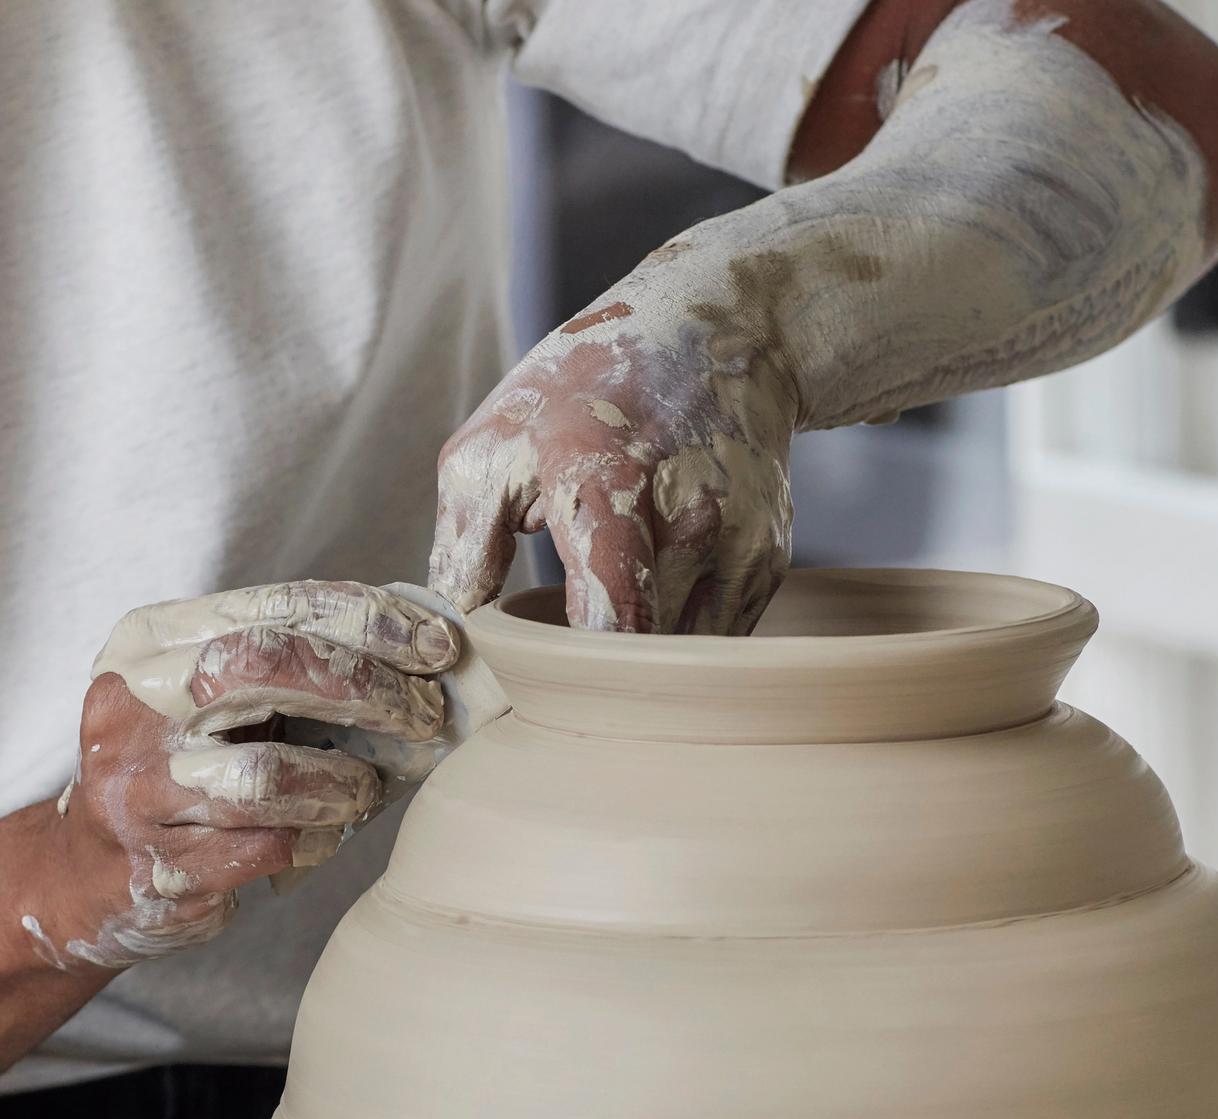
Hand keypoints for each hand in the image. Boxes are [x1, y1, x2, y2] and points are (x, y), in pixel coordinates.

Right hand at [35, 580, 460, 970]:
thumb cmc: (178, 771)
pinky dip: (314, 839)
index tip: (435, 644)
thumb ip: (284, 665)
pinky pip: (265, 847)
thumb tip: (415, 652)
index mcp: (150, 643)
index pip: (275, 608)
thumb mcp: (208, 696)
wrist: (87, 871)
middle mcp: (133, 707)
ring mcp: (140, 790)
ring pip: (266, 776)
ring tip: (364, 790)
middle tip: (422, 714)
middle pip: (266, 669)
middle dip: (365, 687)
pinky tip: (321, 834)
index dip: (368, 621)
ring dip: (341, 783)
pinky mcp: (160, 864)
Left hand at [431, 228, 798, 638]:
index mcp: (607, 483)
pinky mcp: (767, 561)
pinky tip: (654, 579)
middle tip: (558, 661)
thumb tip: (450, 644)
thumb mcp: (493, 449)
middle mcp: (690, 517)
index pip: (610, 620)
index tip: (542, 688)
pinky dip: (673, 633)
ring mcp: (739, 543)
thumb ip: (464, 551)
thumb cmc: (583, 392)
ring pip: (678, 657)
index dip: (578, 674)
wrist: (716, 331)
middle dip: (598, 673)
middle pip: (643, 656)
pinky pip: (710, 639)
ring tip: (608, 591)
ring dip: (637, 655)